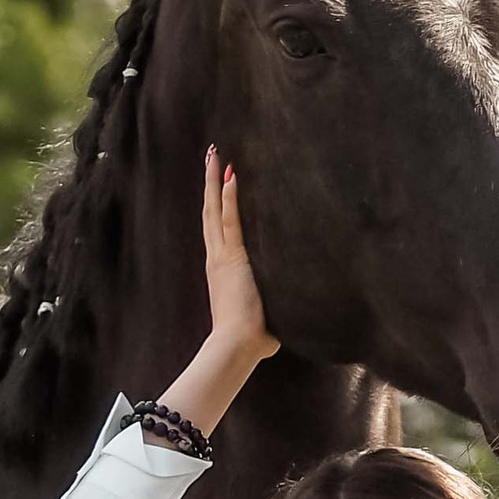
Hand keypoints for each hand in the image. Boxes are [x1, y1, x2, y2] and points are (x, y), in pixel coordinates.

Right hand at [141, 152, 280, 446]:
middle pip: (211, 211)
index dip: (218, 203)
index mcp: (223, 268)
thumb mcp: (263, 314)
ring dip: (215, 180)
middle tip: (211, 154)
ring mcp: (223, 255)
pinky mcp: (232, 258)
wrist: (238, 345)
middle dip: (210, 182)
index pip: (219, 228)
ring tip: (214, 153)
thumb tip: (287, 316)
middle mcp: (218, 258)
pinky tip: (231, 175)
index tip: (220, 181)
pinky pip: (231, 221)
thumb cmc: (253, 338)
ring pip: (215, 210)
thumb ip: (271, 307)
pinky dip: (230, 197)